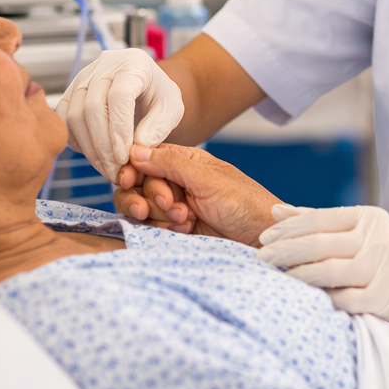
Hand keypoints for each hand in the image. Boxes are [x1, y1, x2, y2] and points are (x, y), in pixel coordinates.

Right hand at [55, 49, 184, 182]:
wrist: (146, 87)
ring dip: (89, 148)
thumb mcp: (172, 108)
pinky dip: (77, 142)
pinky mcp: (70, 92)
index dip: (119, 130)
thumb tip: (136, 148)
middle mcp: (104, 65)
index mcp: (134, 63)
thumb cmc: (159, 96)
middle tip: (116, 171)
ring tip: (108, 169)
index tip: (125, 158)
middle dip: (103, 146)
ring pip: (74, 115)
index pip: (119, 96)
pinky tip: (96, 156)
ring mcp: (83, 77)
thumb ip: (159, 126)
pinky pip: (64, 120)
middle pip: (92, 107)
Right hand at [114, 143, 281, 245]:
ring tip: (185, 219)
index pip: (146, 159)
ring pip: (141, 207)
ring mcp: (173, 206)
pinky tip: (185, 230)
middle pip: (139, 184)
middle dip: (151, 196)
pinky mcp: (173, 229)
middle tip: (170, 205)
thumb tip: (136, 150)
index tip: (127, 180)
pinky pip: (151, 227)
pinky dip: (163, 229)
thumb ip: (171, 164)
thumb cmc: (243, 202)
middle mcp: (175, 181)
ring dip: (158, 214)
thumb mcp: (208, 179)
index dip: (132, 169)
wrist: (260, 238)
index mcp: (184, 161)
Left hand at [256, 204, 388, 323]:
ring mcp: (382, 270)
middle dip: (284, 251)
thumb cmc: (386, 246)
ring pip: (329, 272)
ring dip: (297, 275)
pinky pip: (344, 301)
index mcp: (367, 217)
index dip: (288, 228)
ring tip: (276, 277)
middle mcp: (376, 240)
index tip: (264, 237)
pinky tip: (306, 299)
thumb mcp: (359, 225)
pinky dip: (322, 299)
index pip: (319, 219)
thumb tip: (275, 212)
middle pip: (319, 245)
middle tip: (259, 258)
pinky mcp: (385, 300)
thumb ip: (317, 219)